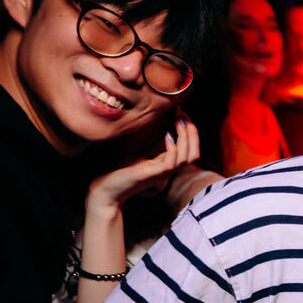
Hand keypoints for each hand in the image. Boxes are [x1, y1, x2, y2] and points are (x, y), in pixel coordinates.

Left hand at [85, 117, 200, 224]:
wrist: (108, 190)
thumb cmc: (120, 171)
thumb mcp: (139, 153)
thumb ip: (152, 144)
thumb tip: (159, 126)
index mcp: (167, 163)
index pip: (189, 148)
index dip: (189, 130)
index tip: (181, 112)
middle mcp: (169, 169)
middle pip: (194, 152)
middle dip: (192, 132)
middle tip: (184, 113)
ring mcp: (163, 172)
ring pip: (188, 157)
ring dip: (186, 137)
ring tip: (180, 121)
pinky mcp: (154, 174)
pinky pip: (172, 162)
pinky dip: (174, 148)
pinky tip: (168, 135)